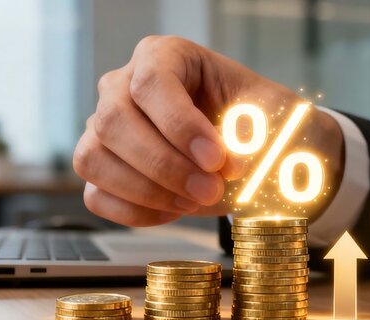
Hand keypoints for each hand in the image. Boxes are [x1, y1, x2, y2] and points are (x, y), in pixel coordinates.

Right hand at [73, 36, 343, 226]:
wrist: (258, 158)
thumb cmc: (262, 128)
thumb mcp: (275, 116)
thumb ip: (263, 129)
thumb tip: (238, 155)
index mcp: (164, 56)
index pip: (151, 82)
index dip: (180, 125)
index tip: (217, 160)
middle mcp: (122, 86)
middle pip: (114, 121)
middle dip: (165, 165)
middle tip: (211, 190)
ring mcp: (103, 128)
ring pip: (93, 159)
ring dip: (147, 191)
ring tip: (194, 202)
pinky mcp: (100, 169)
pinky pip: (96, 195)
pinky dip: (135, 212)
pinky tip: (174, 210)